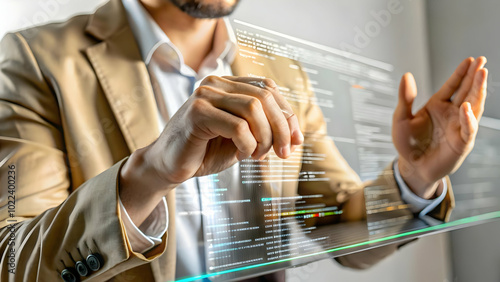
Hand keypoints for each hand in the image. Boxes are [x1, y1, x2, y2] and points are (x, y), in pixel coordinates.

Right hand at [120, 76, 302, 224]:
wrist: (169, 166)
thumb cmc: (205, 152)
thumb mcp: (243, 139)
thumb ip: (265, 129)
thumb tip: (296, 135)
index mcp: (228, 85)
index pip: (268, 89)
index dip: (287, 114)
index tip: (295, 141)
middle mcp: (216, 83)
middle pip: (265, 97)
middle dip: (281, 128)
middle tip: (284, 153)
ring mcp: (205, 95)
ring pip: (254, 108)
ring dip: (265, 137)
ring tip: (257, 154)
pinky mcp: (197, 112)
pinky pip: (238, 126)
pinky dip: (248, 145)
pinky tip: (242, 155)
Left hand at [392, 57, 487, 198]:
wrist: (412, 166)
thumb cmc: (407, 143)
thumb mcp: (401, 118)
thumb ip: (405, 98)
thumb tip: (406, 75)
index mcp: (438, 105)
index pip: (453, 85)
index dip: (461, 73)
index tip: (470, 60)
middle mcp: (452, 113)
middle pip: (466, 91)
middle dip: (475, 77)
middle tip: (482, 61)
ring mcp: (459, 126)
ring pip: (473, 106)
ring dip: (478, 91)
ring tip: (482, 75)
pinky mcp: (462, 142)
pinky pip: (468, 128)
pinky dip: (469, 118)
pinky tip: (468, 107)